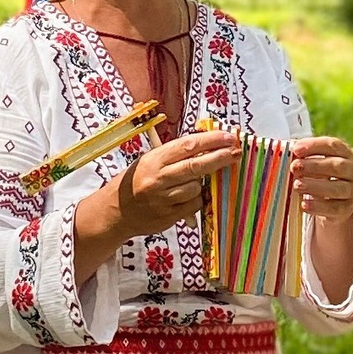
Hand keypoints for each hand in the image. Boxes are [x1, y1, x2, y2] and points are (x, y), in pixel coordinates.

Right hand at [75, 135, 237, 279]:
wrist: (116, 211)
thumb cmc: (136, 181)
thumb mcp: (150, 161)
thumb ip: (174, 154)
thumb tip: (206, 144)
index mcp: (154, 160)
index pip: (187, 146)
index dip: (211, 140)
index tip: (229, 137)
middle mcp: (158, 179)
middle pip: (196, 166)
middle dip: (220, 158)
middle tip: (236, 152)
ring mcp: (163, 199)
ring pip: (196, 188)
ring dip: (203, 183)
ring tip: (199, 180)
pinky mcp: (168, 217)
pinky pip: (193, 205)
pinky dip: (197, 199)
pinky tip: (192, 196)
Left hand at [292, 135, 352, 223]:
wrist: (335, 201)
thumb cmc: (321, 174)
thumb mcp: (316, 162)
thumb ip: (304, 157)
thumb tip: (286, 153)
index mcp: (346, 153)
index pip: (332, 145)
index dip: (313, 146)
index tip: (295, 149)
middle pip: (337, 166)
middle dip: (313, 166)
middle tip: (294, 167)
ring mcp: (352, 191)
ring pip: (337, 188)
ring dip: (315, 186)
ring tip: (296, 185)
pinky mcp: (347, 209)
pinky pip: (334, 208)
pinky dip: (318, 207)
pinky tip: (304, 204)